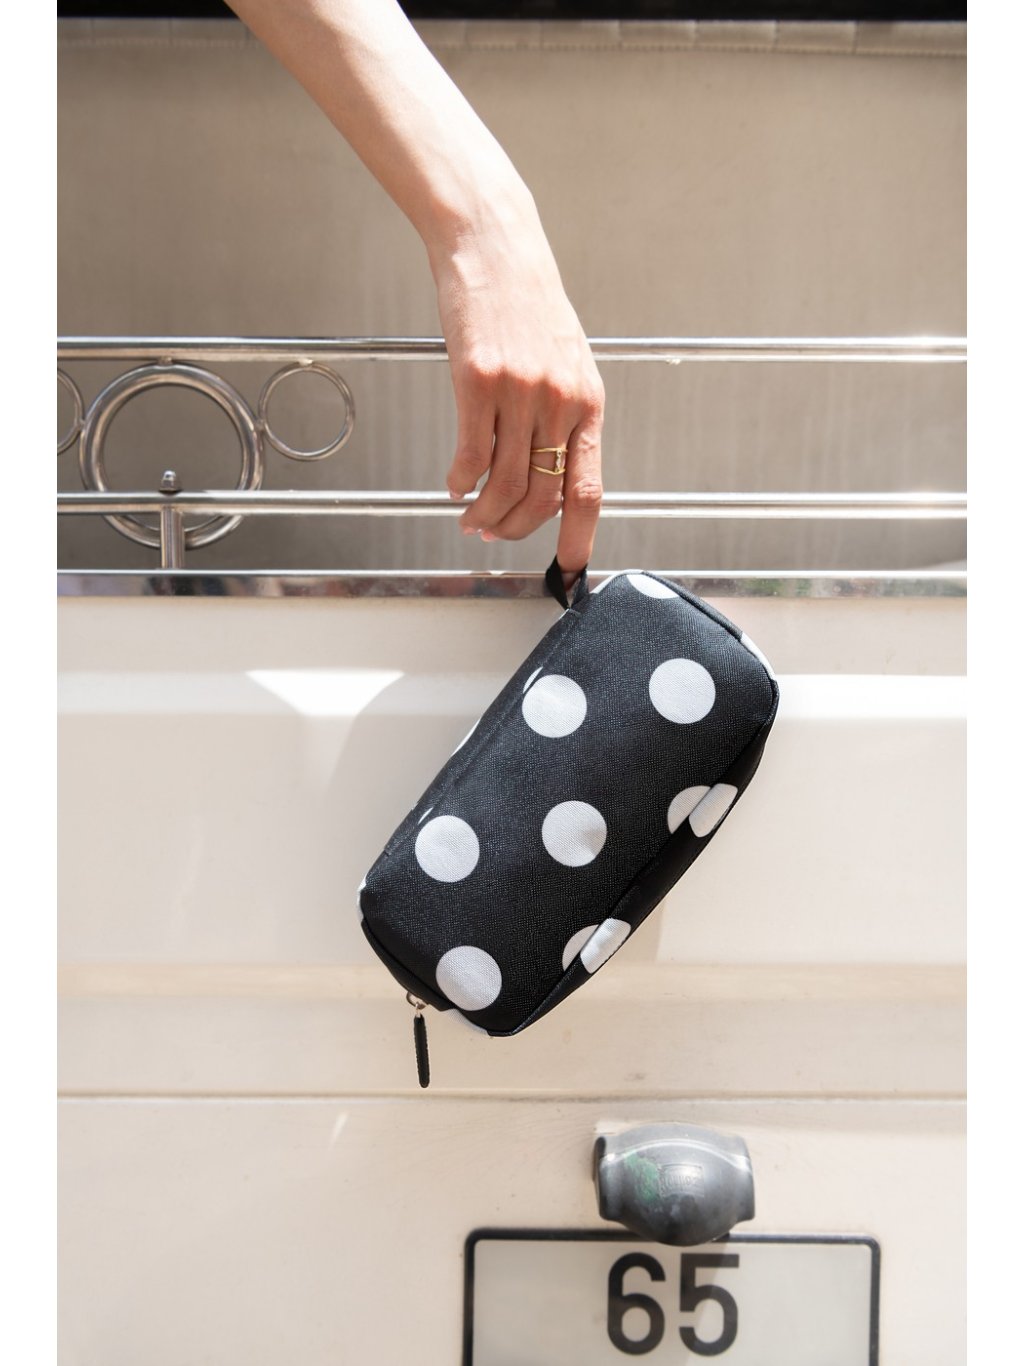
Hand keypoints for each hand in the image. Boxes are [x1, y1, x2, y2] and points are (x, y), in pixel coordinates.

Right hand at [432, 192, 604, 585]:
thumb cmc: (527, 301)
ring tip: (469, 518)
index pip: (588, 488)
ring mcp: (520, 393)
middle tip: (494, 536)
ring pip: (505, 483)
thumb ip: (563, 415)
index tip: (569, 568)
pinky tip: (453, 484)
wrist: (494, 246)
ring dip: (484, 513)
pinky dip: (459, 480)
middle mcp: (559, 402)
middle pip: (543, 496)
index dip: (578, 536)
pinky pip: (470, 454)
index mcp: (587, 401)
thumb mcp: (566, 360)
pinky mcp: (478, 381)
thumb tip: (548, 470)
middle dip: (517, 530)